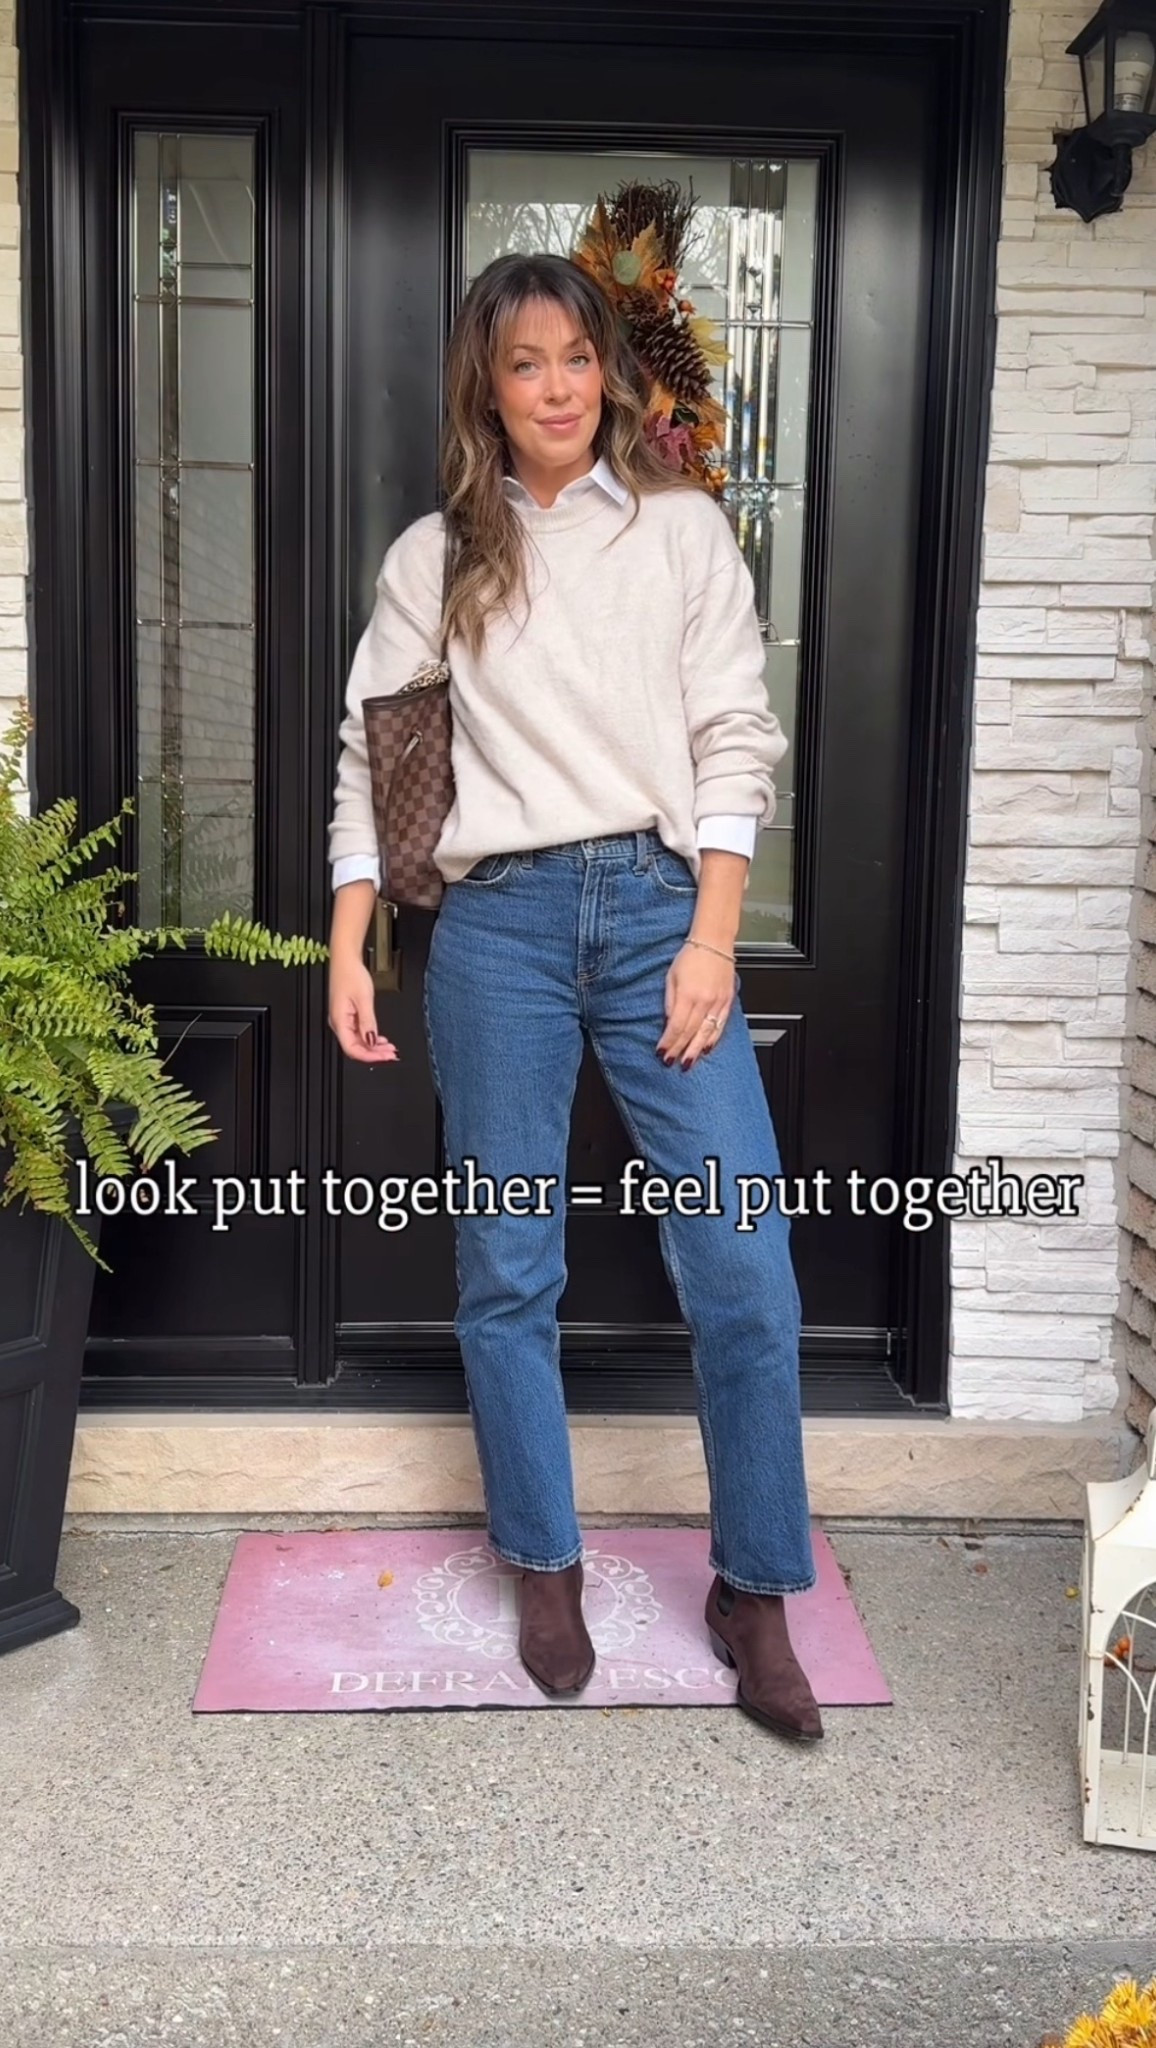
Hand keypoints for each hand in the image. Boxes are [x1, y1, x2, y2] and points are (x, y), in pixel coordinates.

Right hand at [327, 955, 399, 1062]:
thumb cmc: (350, 974)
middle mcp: (339, 1023)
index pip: (352, 1049)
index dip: (369, 1056)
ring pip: (358, 1041)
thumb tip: (371, 1041)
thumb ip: (368, 1022)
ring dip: (374, 1047)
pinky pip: (359, 1032)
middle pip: (356, 1047)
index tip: (384, 1057)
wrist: (346, 960)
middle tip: (391, 1054)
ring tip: (389, 1048)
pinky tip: (380, 1039)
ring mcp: (343, 1020)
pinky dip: (370, 1038)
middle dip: (375, 1053)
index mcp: (339, 1021)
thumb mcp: (364, 998)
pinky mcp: (348, 1015)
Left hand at [657, 941, 736, 1070]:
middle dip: (680, 1050)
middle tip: (672, 1063)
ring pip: (706, 1033)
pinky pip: (720, 1025)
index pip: (676, 1026)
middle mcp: (704, 1000)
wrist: (714, 942)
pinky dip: (713, 1039)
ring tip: (688, 1062)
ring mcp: (718, 1002)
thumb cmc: (691, 956)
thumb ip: (670, 1001)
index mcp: (688, 994)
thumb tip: (668, 1022)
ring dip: (696, 1050)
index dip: (669, 1042)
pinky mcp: (727, 1001)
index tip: (662, 1052)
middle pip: (690, 1033)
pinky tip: (707, 1048)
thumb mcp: (671, 976)